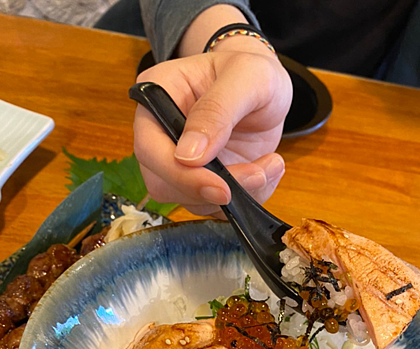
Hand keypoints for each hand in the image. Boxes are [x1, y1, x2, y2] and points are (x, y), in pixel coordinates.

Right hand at [134, 48, 292, 216]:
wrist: (266, 90)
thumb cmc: (252, 72)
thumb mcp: (246, 77)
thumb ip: (217, 110)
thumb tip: (188, 155)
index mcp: (158, 95)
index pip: (149, 148)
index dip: (178, 174)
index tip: (220, 185)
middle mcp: (161, 134)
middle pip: (164, 183)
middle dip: (212, 190)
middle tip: (258, 174)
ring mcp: (181, 163)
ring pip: (192, 201)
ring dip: (236, 194)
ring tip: (270, 165)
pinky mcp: (203, 182)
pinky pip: (217, 206)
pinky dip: (247, 198)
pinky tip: (268, 171)